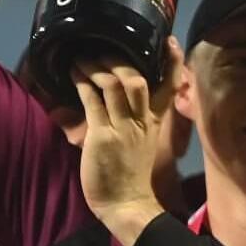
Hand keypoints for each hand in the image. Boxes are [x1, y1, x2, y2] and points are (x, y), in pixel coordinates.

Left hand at [75, 47, 179, 245]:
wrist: (126, 203)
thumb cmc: (131, 175)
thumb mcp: (142, 143)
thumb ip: (136, 121)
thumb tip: (119, 102)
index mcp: (154, 123)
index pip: (170, 87)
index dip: (172, 63)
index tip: (170, 42)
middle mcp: (141, 121)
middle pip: (138, 80)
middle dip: (120, 60)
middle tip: (104, 49)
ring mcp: (123, 128)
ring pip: (114, 86)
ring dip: (96, 67)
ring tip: (82, 57)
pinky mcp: (102, 136)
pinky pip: (92, 102)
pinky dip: (82, 84)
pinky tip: (73, 74)